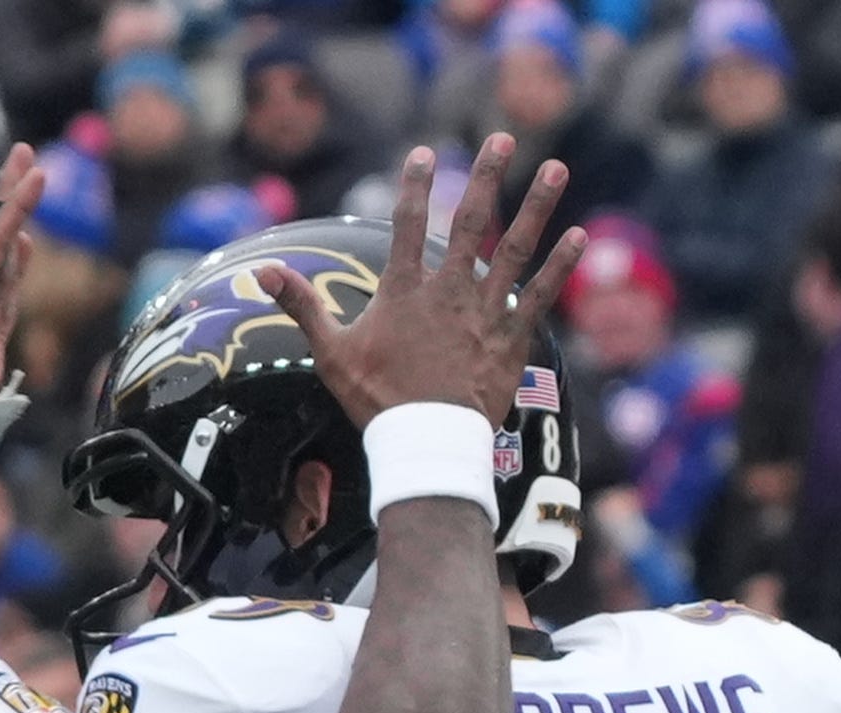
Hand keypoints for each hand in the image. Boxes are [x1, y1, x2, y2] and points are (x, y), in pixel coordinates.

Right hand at [266, 135, 574, 435]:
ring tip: (555, 168)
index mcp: (405, 291)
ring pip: (514, 248)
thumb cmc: (376, 403)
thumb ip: (303, 306)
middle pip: (470, 221)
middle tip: (502, 139)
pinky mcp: (511, 340)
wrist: (425, 446)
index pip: (408, 223)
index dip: (416, 185)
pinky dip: (560, 266)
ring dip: (536, 206)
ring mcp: (484, 313)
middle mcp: (449, 291)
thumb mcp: (331, 354)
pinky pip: (541, 295)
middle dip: (488, 176)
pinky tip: (578, 236)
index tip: (425, 154)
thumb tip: (262, 272)